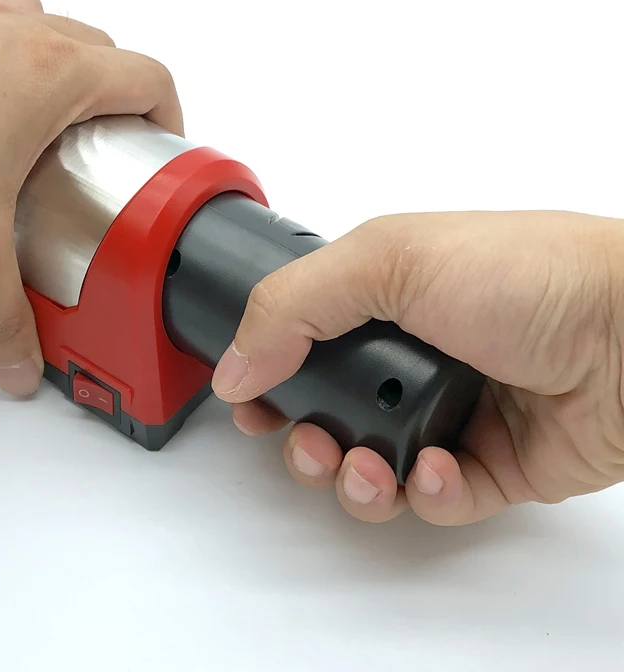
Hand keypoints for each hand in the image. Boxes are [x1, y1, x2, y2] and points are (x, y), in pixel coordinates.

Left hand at [0, 0, 181, 395]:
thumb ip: (3, 320)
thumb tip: (18, 360)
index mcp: (50, 76)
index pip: (145, 78)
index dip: (168, 113)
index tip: (161, 144)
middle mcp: (4, 34)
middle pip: (92, 44)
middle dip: (110, 91)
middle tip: (99, 142)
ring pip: (24, 14)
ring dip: (42, 53)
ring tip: (32, 109)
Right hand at [211, 210, 623, 524]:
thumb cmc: (525, 276)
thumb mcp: (389, 260)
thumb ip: (292, 305)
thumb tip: (232, 365)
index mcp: (383, 300)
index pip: (302, 345)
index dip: (268, 380)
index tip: (253, 405)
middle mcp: (412, 356)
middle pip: (330, 417)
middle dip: (305, 445)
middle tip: (311, 444)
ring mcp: (452, 411)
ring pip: (373, 468)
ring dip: (355, 481)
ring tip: (370, 470)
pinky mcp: (494, 463)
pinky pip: (436, 499)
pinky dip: (428, 493)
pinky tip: (440, 468)